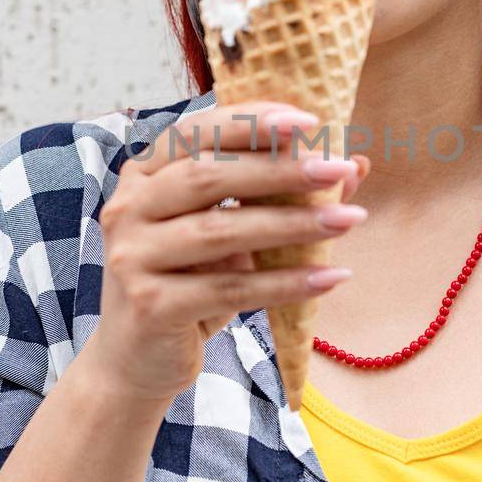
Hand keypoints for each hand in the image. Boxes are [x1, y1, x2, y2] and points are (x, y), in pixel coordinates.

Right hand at [79, 101, 369, 418]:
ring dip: (292, 224)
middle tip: (337, 168)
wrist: (136, 360)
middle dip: (279, 169)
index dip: (249, 123)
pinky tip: (330, 277)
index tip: (307, 121)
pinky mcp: (151, 305)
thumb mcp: (225, 233)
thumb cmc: (186, 283)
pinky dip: (285, 283)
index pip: (196, 134)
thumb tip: (353, 166)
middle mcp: (128, 208)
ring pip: (222, 231)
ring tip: (350, 219)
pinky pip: (230, 289)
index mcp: (143, 176)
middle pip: (209, 177)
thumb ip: (275, 197)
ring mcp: (133, 257)